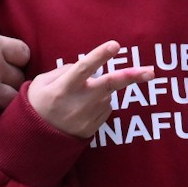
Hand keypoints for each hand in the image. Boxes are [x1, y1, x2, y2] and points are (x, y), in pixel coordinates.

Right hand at [25, 41, 153, 139]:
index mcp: (63, 88)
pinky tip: (82, 108)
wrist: (37, 141)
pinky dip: (100, 102)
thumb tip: (85, 66)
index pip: (84, 68)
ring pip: (107, 94)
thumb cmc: (38, 104)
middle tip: (151, 71)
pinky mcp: (94, 128)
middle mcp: (79, 102)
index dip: (100, 56)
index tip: (115, 45)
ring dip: (101, 90)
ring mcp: (88, 117)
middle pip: (110, 85)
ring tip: (78, 98)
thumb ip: (63, 70)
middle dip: (132, 77)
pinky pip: (105, 107)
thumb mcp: (40, 83)